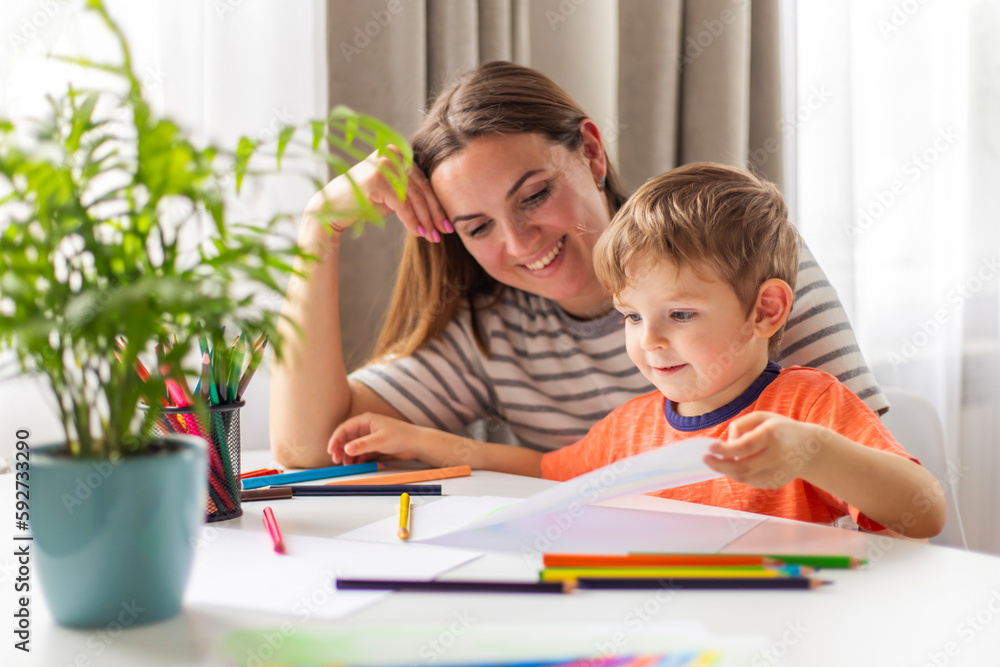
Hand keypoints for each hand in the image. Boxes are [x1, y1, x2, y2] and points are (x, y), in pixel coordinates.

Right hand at [304, 145, 449, 240]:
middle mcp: (391, 154)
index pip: (423, 179)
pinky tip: (418, 233)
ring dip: (425, 219)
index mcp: (397, 152)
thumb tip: (442, 211)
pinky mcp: (376, 179)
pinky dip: (411, 220)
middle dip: (434, 212)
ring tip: (433, 236)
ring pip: (414, 197)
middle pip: (421, 187)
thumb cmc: (366, 201)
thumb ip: (413, 193)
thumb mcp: (394, 193)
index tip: (448, 222)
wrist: (333, 208)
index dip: (437, 202)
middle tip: (445, 231)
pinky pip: (401, 204)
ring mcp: (383, 165)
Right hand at [327, 412, 455, 466]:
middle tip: (337, 460)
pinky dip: (357, 458)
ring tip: (348, 465)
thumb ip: (363, 445)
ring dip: (349, 456)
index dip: (335, 439)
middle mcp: (366, 427)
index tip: (331, 451)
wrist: (417, 443)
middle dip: (340, 449)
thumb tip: (346, 448)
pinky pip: (361, 452)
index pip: (344, 429)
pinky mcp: (374, 445)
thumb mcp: (380, 440)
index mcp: (365, 420)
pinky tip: (358, 464)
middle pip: (347, 438)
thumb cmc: (401, 436)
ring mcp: (370, 437)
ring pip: (353, 446)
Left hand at [704, 412, 827, 488]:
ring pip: (745, 477)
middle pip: (743, 467)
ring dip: (727, 470)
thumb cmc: (781, 429)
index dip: (726, 449)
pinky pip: (752, 482)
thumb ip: (741, 425)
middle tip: (706, 459)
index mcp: (772, 435)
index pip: (746, 446)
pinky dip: (740, 475)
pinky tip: (737, 466)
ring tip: (719, 461)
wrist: (811, 448)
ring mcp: (778, 472)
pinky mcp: (777, 483)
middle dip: (720, 465)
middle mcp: (777, 456)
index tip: (710, 448)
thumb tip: (726, 442)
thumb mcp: (763, 417)